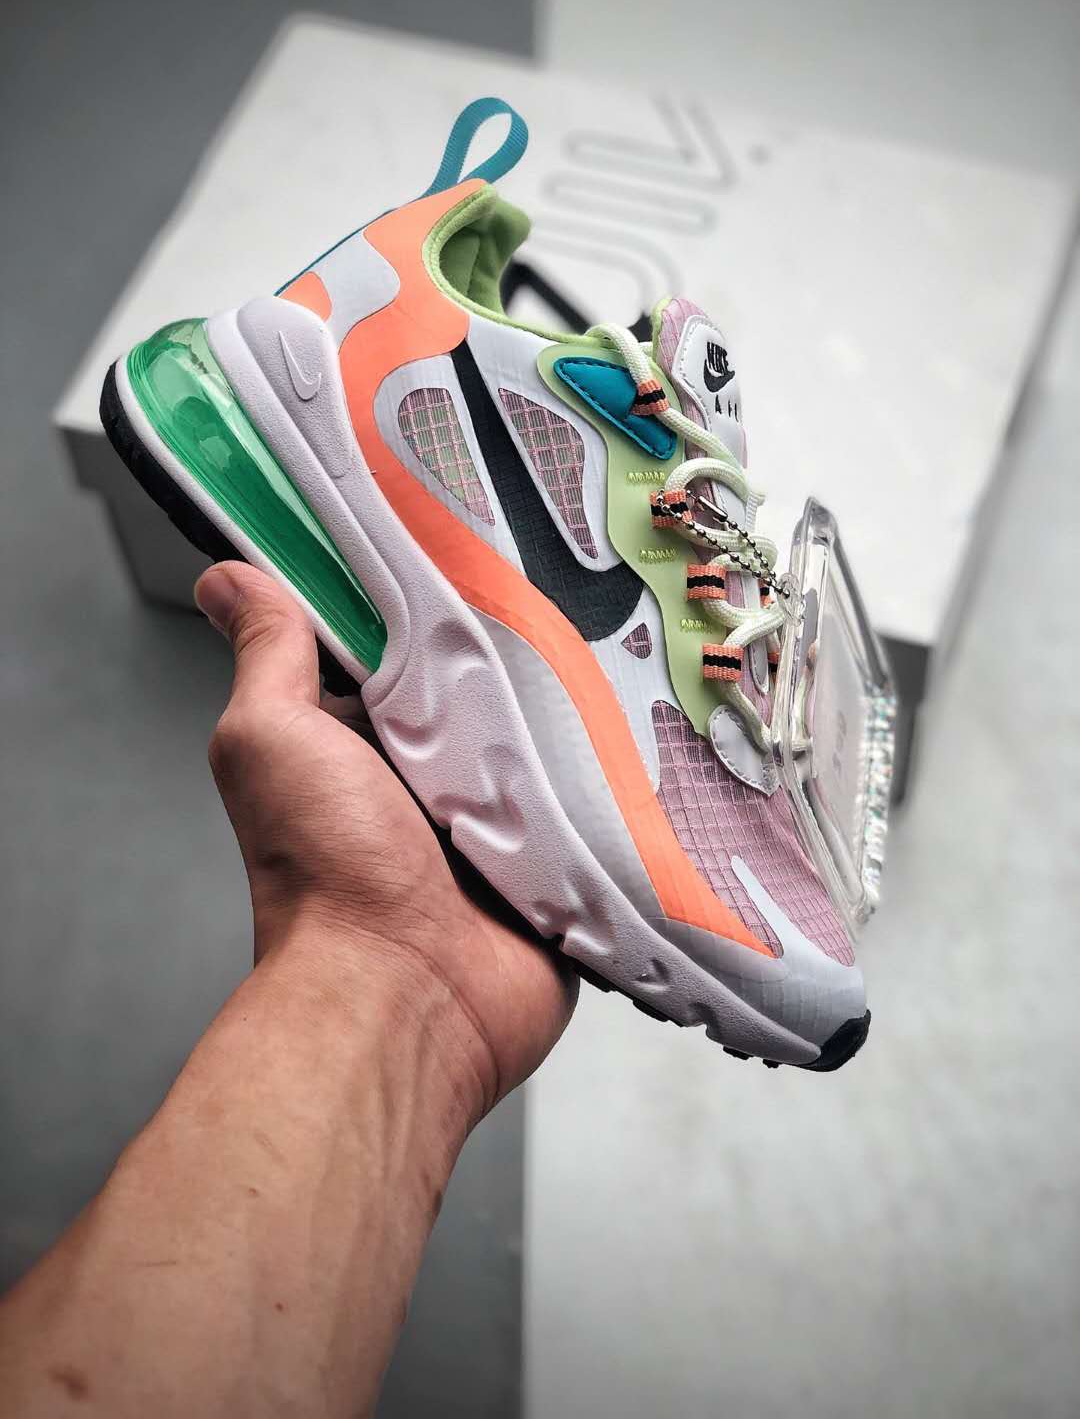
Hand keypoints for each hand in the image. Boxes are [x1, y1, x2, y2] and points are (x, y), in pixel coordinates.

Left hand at [194, 561, 575, 1122]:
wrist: (404, 996)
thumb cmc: (326, 872)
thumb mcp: (274, 738)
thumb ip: (269, 656)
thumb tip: (227, 578)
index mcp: (365, 747)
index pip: (408, 655)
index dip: (437, 607)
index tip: (479, 545)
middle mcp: (430, 786)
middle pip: (490, 698)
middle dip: (523, 659)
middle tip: (573, 598)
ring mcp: (498, 830)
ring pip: (550, 751)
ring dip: (576, 722)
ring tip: (628, 654)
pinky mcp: (555, 869)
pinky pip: (595, 811)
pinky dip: (615, 786)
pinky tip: (648, 742)